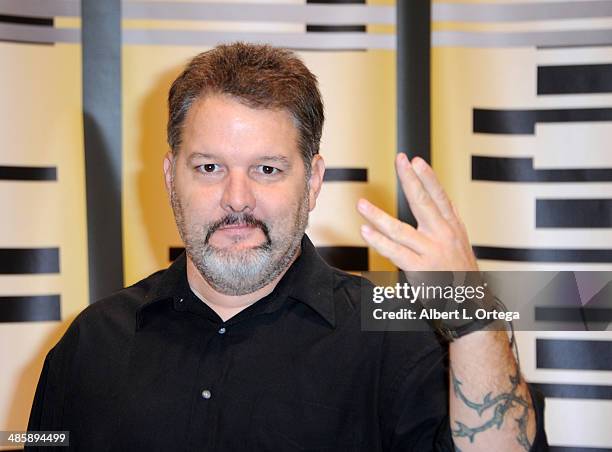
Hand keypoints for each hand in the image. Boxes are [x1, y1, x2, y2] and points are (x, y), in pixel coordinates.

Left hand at [357, 153, 477, 271]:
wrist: (471, 304)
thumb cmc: (461, 274)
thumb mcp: (459, 243)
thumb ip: (446, 223)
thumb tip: (438, 201)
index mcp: (452, 227)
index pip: (439, 197)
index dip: (428, 178)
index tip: (415, 160)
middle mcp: (443, 236)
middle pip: (423, 203)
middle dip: (410, 180)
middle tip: (399, 161)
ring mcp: (432, 252)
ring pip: (400, 230)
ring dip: (378, 216)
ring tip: (361, 204)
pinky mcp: (420, 269)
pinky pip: (395, 252)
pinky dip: (379, 242)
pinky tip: (365, 232)